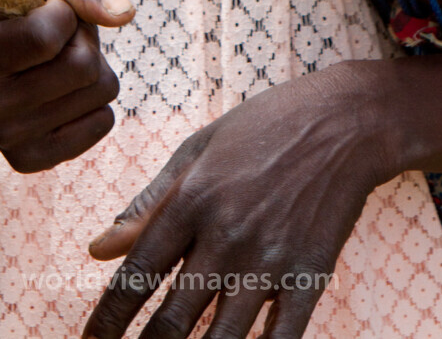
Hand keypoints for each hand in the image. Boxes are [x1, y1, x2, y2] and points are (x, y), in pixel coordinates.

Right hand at [0, 0, 132, 172]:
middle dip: (81, 36)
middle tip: (53, 32)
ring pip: (101, 91)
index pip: (47, 36)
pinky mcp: (29, 158)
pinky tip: (59, 87)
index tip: (41, 7)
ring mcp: (8, 138)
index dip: (61, 11)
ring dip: (90, 63)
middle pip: (84, 67)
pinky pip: (102, 121)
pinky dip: (93, 97)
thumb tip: (124, 13)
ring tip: (54, 57)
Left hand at [84, 63, 392, 338]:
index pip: (136, 274)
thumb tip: (98, 248)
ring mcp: (271, 261)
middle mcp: (227, 235)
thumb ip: (148, 202)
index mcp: (193, 199)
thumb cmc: (263, 127)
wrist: (343, 122)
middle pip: (173, 322)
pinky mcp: (310, 277)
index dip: (108, 320)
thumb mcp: (198, 149)